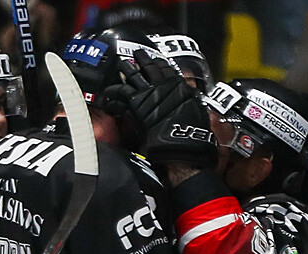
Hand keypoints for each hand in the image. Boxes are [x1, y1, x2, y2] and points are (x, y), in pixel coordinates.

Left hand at [102, 49, 216, 168]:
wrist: (181, 143)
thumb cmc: (192, 131)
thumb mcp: (198, 109)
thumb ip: (192, 98)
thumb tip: (192, 92)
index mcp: (177, 84)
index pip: (165, 67)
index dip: (158, 62)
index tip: (154, 60)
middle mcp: (161, 84)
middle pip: (147, 65)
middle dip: (140, 58)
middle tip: (136, 55)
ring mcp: (146, 92)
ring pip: (131, 73)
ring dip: (125, 69)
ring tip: (121, 67)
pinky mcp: (134, 104)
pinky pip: (120, 92)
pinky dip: (113, 94)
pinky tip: (110, 95)